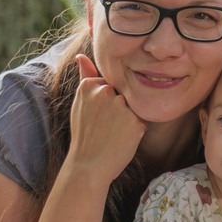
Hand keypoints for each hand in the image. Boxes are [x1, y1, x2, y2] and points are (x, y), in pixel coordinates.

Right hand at [70, 55, 146, 177]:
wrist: (88, 165)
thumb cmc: (85, 134)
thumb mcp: (81, 103)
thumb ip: (86, 77)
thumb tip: (81, 56)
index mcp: (89, 85)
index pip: (110, 85)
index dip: (106, 103)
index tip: (96, 117)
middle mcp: (105, 92)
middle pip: (122, 94)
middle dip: (118, 109)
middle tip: (104, 127)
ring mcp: (121, 106)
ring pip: (133, 106)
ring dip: (128, 118)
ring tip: (112, 133)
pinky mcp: (136, 121)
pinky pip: (141, 120)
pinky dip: (135, 131)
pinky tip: (121, 139)